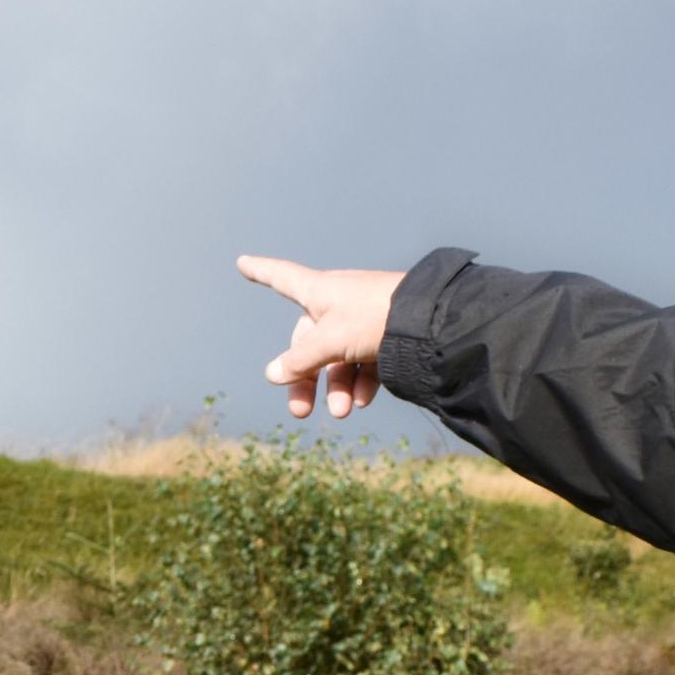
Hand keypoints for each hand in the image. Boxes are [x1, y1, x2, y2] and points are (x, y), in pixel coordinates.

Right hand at [239, 256, 405, 419]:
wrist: (431, 321)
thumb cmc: (374, 317)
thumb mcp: (330, 341)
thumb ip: (300, 360)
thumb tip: (272, 374)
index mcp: (319, 292)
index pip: (281, 278)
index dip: (261, 271)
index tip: (243, 262)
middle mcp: (338, 303)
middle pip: (309, 343)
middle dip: (306, 380)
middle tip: (301, 413)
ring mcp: (362, 320)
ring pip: (338, 359)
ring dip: (337, 388)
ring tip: (344, 412)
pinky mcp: (385, 335)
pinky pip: (364, 362)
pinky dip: (362, 382)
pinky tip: (365, 400)